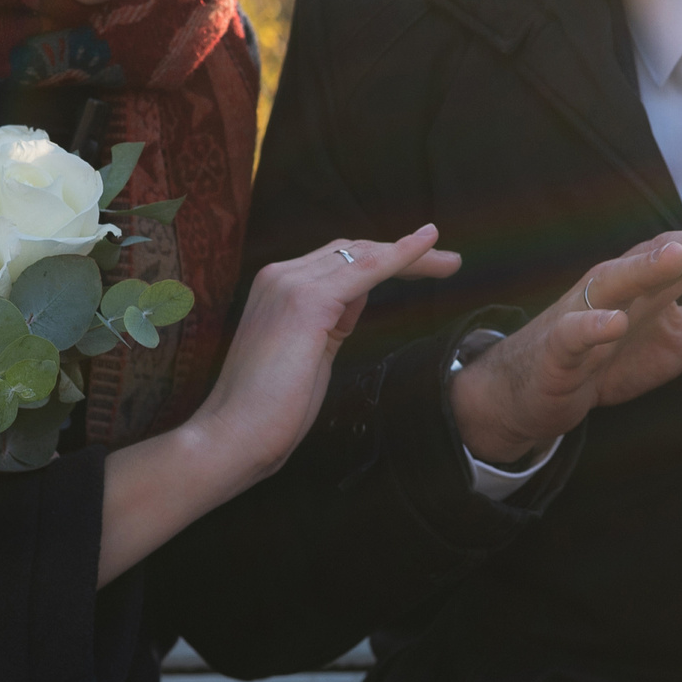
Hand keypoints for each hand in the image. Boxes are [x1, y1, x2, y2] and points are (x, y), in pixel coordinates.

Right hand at [191, 226, 463, 483]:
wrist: (232, 436)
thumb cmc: (269, 410)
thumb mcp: (309, 354)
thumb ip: (329, 323)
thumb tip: (355, 302)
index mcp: (277, 287)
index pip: (339, 261)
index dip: (383, 259)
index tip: (423, 266)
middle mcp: (280, 275)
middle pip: (355, 251)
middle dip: (404, 254)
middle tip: (448, 262)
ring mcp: (291, 284)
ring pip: (364, 255)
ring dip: (410, 255)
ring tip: (450, 262)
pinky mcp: (307, 301)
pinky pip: (366, 268)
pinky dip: (400, 254)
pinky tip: (427, 245)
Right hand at [450, 221, 681, 466]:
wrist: (535, 387)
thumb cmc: (611, 350)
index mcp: (657, 276)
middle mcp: (625, 282)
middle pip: (667, 252)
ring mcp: (589, 310)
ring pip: (618, 279)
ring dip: (646, 266)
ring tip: (678, 256)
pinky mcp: (561, 347)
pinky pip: (574, 332)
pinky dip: (590, 325)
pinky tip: (611, 323)